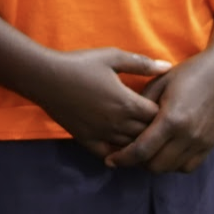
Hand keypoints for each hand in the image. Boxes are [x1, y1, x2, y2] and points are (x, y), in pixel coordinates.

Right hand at [30, 47, 170, 158]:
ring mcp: (102, 134)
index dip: (165, 112)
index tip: (165, 106)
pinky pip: (108, 156)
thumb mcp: (112, 57)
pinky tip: (121, 150)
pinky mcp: (87, 140)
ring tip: (144, 136)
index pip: (159, 117)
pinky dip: (118, 155)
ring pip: (131, 147)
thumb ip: (141, 64)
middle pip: (148, 135)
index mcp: (127, 103)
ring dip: (139, 143)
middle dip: (156, 130)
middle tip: (159, 123)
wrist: (45, 77)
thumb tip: (168, 67)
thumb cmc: (80, 64)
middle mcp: (118, 123)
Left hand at [106, 50, 213, 172]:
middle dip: (137, 163)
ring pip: (171, 169)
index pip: (142, 150)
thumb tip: (123, 126)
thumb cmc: (187, 73)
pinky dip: (173, 164)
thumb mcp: (158, 83)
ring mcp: (201, 142)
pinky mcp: (210, 145)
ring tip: (144, 152)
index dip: (123, 158)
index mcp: (171, 119)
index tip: (109, 160)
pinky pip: (187, 167)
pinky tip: (165, 152)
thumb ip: (141, 107)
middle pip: (155, 165)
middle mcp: (188, 135)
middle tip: (127, 154)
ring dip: (155, 164)